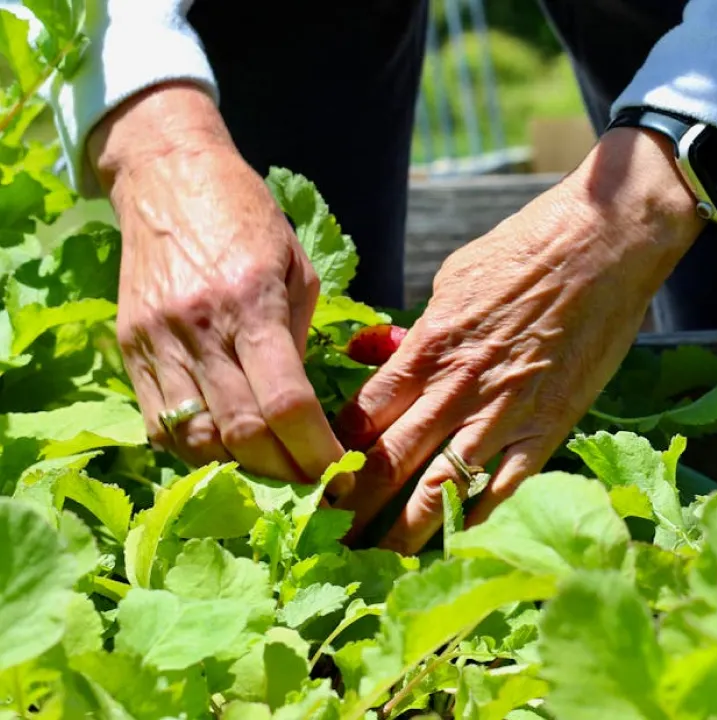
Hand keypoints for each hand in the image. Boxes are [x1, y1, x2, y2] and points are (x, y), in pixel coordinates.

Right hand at [91, 82, 349, 487]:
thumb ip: (299, 338)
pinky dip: (195, 449)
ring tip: (274, 475)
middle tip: (314, 488)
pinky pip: (159, 422)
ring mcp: (157, 340)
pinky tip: (227, 451)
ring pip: (194, 437)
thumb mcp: (297, 269)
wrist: (167, 176)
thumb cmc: (249, 219)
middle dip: (283, 472)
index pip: (286, 402)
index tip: (340, 476)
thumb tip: (307, 409)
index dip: (315, 452)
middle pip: (240, 431)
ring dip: (239, 469)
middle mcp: (199, 327)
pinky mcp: (129, 348)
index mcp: (251, 302)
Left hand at [332, 127, 705, 552]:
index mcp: (427, 345)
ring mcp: (504, 412)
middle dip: (349, 507)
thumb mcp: (454, 277)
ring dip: (402, 529)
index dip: (329, 455)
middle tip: (320, 540)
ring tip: (374, 561)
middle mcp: (456, 387)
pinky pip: (507, 486)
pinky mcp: (550, 425)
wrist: (603, 242)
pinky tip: (455, 546)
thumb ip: (418, 329)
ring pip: (438, 487)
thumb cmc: (528, 248)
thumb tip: (382, 356)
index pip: (361, 416)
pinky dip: (479, 518)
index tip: (309, 483)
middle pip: (386, 461)